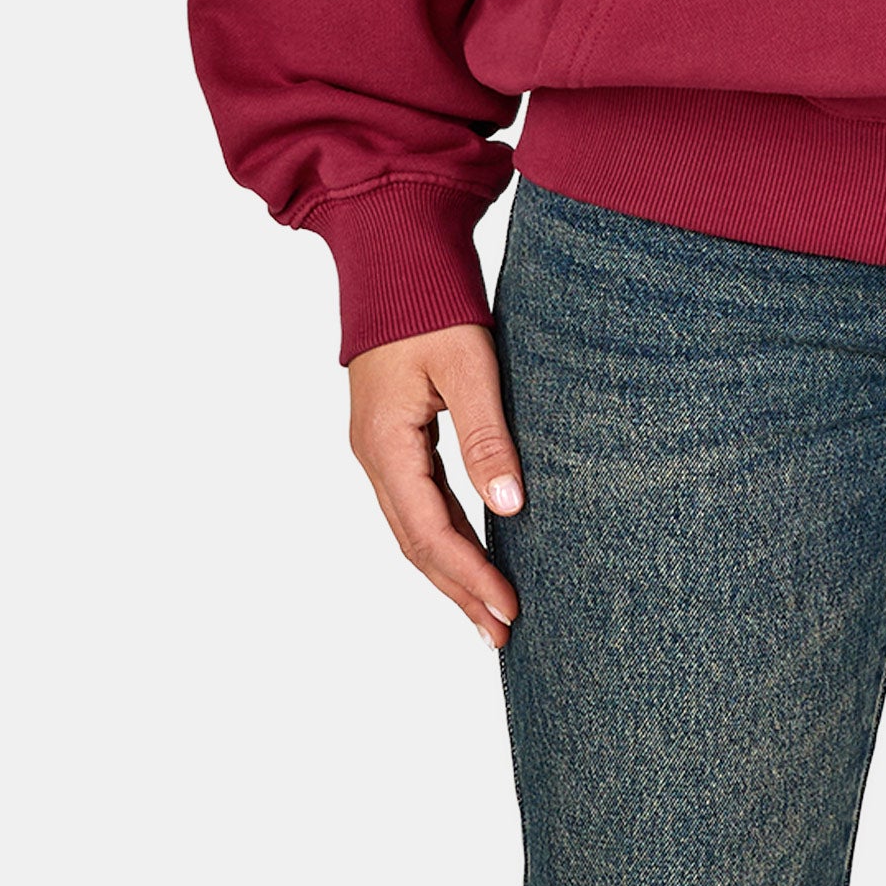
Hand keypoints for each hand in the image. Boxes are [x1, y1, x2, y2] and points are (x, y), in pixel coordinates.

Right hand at [348, 322, 524, 646]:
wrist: (395, 251)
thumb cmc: (432, 300)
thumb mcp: (468, 365)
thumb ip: (487, 437)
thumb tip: (511, 510)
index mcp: (385, 445)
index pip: (430, 534)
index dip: (470, 577)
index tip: (510, 610)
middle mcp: (374, 455)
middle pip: (417, 544)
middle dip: (460, 591)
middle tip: (503, 634)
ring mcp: (379, 448)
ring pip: (415, 527)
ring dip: (453, 571)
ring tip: (490, 612)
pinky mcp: (393, 435)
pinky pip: (418, 501)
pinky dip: (446, 535)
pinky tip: (471, 552)